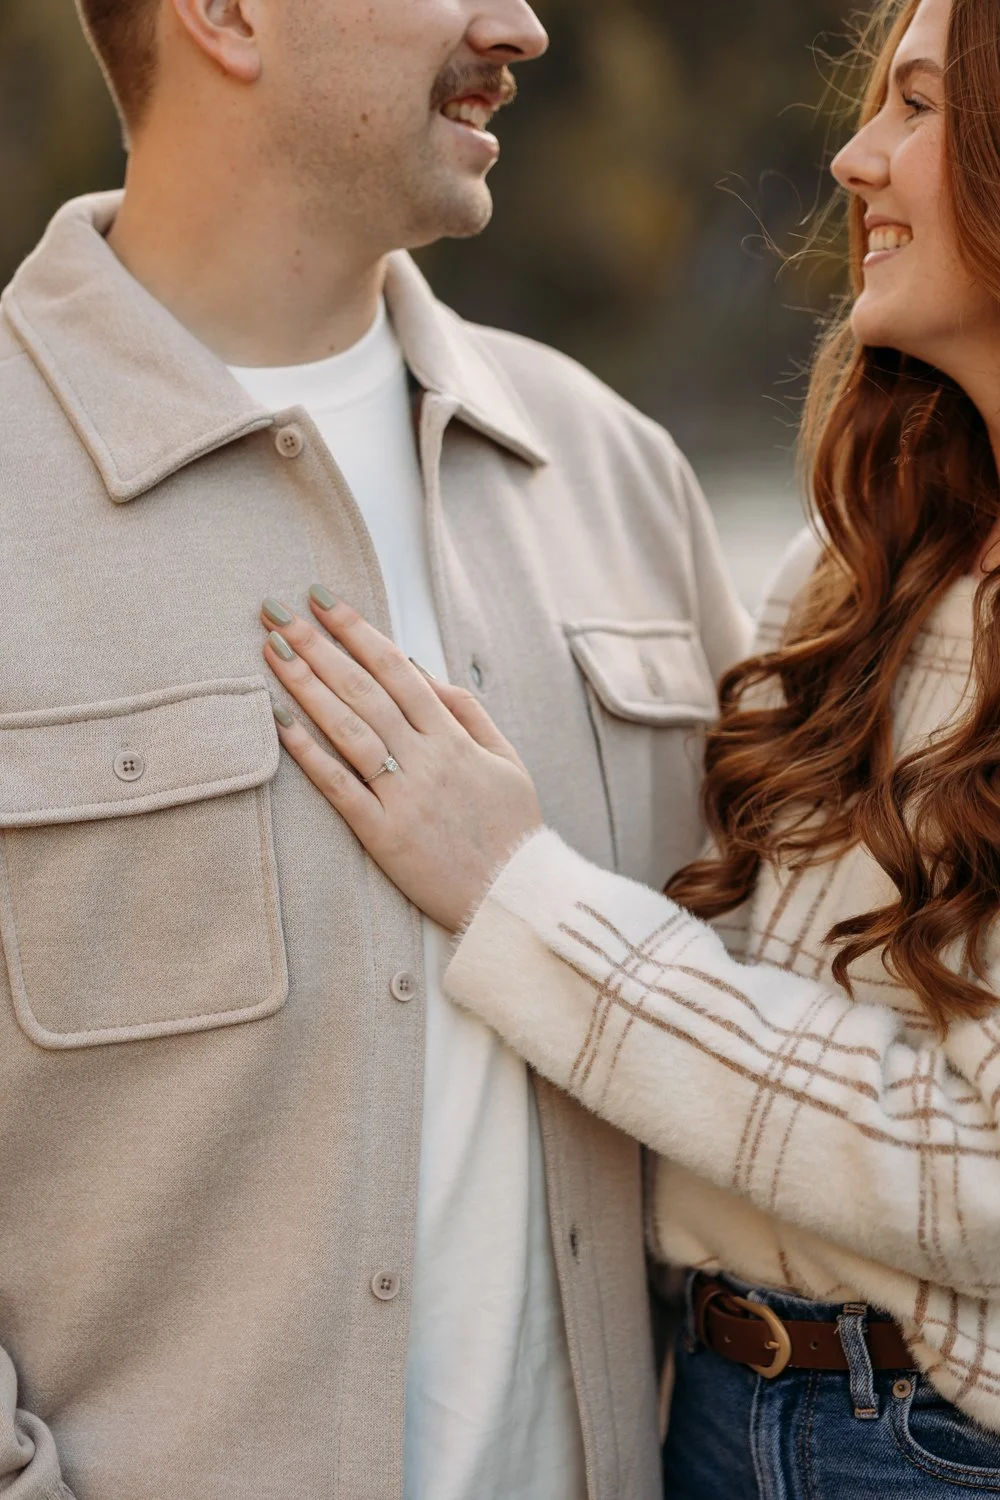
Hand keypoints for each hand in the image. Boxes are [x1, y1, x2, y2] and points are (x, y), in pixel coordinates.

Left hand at [259, 591, 543, 931]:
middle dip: (318, 646)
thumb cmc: (511, 829)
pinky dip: (308, 753)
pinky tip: (280, 721)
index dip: (357, 631)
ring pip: (348, 729)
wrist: (517, 897)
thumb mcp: (506, 759)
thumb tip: (420, 670)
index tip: (323, 600)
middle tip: (278, 612)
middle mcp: (427, 760)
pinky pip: (339, 787)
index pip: (397, 669)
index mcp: (454, 738)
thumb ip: (467, 712)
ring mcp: (404, 797)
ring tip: (273, 651)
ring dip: (306, 686)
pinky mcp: (384, 836)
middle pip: (364, 690)